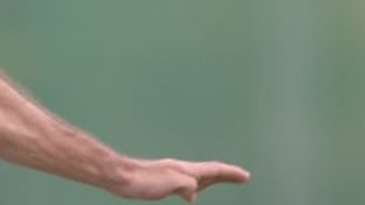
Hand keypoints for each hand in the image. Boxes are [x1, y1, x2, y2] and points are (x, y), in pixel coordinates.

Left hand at [114, 157, 250, 201]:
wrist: (119, 176)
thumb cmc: (142, 179)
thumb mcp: (170, 182)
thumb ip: (186, 185)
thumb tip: (193, 194)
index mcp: (184, 170)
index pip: (213, 170)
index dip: (230, 173)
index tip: (245, 175)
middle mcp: (180, 170)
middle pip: (209, 172)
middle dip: (226, 174)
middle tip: (242, 177)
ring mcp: (171, 175)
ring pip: (198, 177)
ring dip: (212, 180)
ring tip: (221, 181)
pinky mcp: (161, 182)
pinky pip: (186, 185)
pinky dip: (195, 189)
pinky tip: (190, 195)